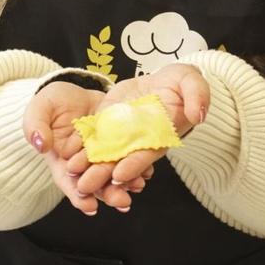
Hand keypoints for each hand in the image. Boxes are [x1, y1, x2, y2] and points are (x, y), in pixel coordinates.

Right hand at [23, 81, 148, 214]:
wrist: (74, 90)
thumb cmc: (52, 103)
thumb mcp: (39, 110)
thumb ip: (35, 126)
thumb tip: (40, 144)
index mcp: (62, 162)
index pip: (69, 182)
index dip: (78, 196)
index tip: (90, 206)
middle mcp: (84, 164)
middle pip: (96, 183)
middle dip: (109, 193)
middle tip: (122, 202)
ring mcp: (102, 154)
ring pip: (114, 172)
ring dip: (127, 181)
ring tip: (138, 184)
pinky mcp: (117, 141)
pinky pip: (127, 154)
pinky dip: (137, 163)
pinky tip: (146, 167)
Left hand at [66, 63, 209, 195]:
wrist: (165, 78)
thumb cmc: (182, 82)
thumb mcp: (193, 81)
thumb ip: (197, 96)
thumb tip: (198, 115)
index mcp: (162, 134)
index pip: (148, 153)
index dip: (135, 164)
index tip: (119, 175)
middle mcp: (141, 139)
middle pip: (122, 160)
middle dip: (104, 174)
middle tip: (85, 186)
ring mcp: (124, 131)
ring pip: (105, 151)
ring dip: (89, 163)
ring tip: (70, 171)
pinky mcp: (111, 120)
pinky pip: (95, 133)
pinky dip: (82, 142)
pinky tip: (66, 150)